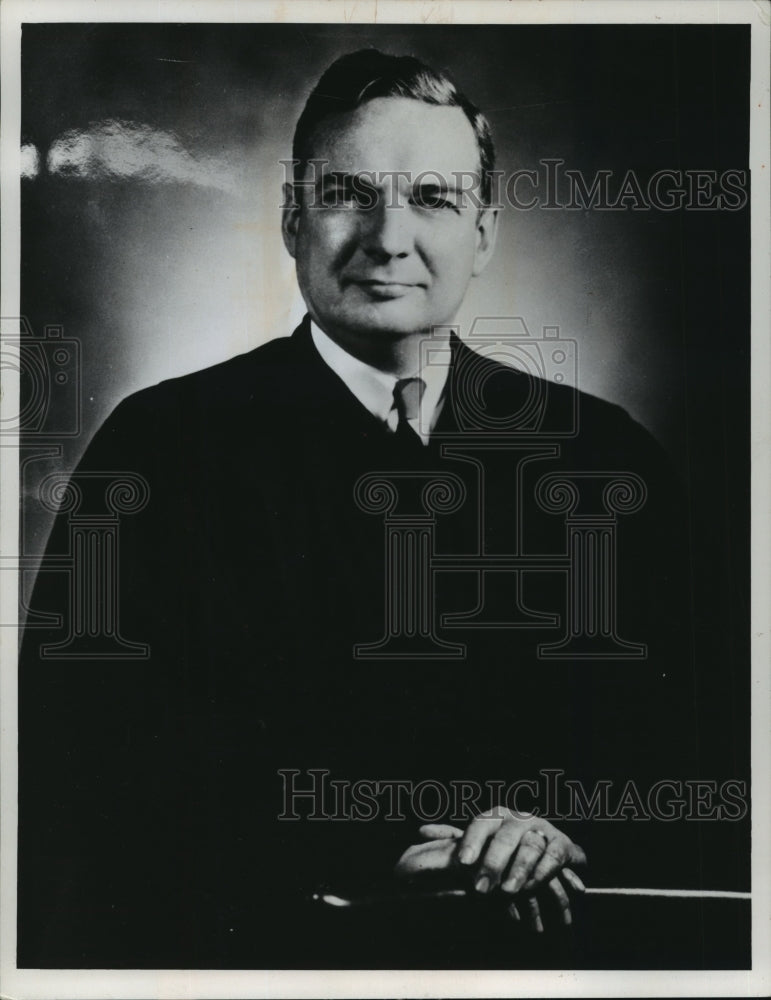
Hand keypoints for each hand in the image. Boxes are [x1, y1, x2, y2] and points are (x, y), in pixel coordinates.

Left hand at [394, 810, 585, 931]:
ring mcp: (541, 829)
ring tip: (508, 890)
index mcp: (495, 816)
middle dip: (493, 863)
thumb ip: (452, 839)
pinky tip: (531, 887)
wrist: (547, 849)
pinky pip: (553, 856)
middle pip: (505, 836)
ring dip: (519, 869)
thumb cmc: (505, 848)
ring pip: (530, 846)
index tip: (462, 863)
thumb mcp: (479, 844)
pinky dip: (542, 872)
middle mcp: (518, 819)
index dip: (472, 842)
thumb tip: (420, 831)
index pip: (481, 824)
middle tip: (482, 889)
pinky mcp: (562, 844)